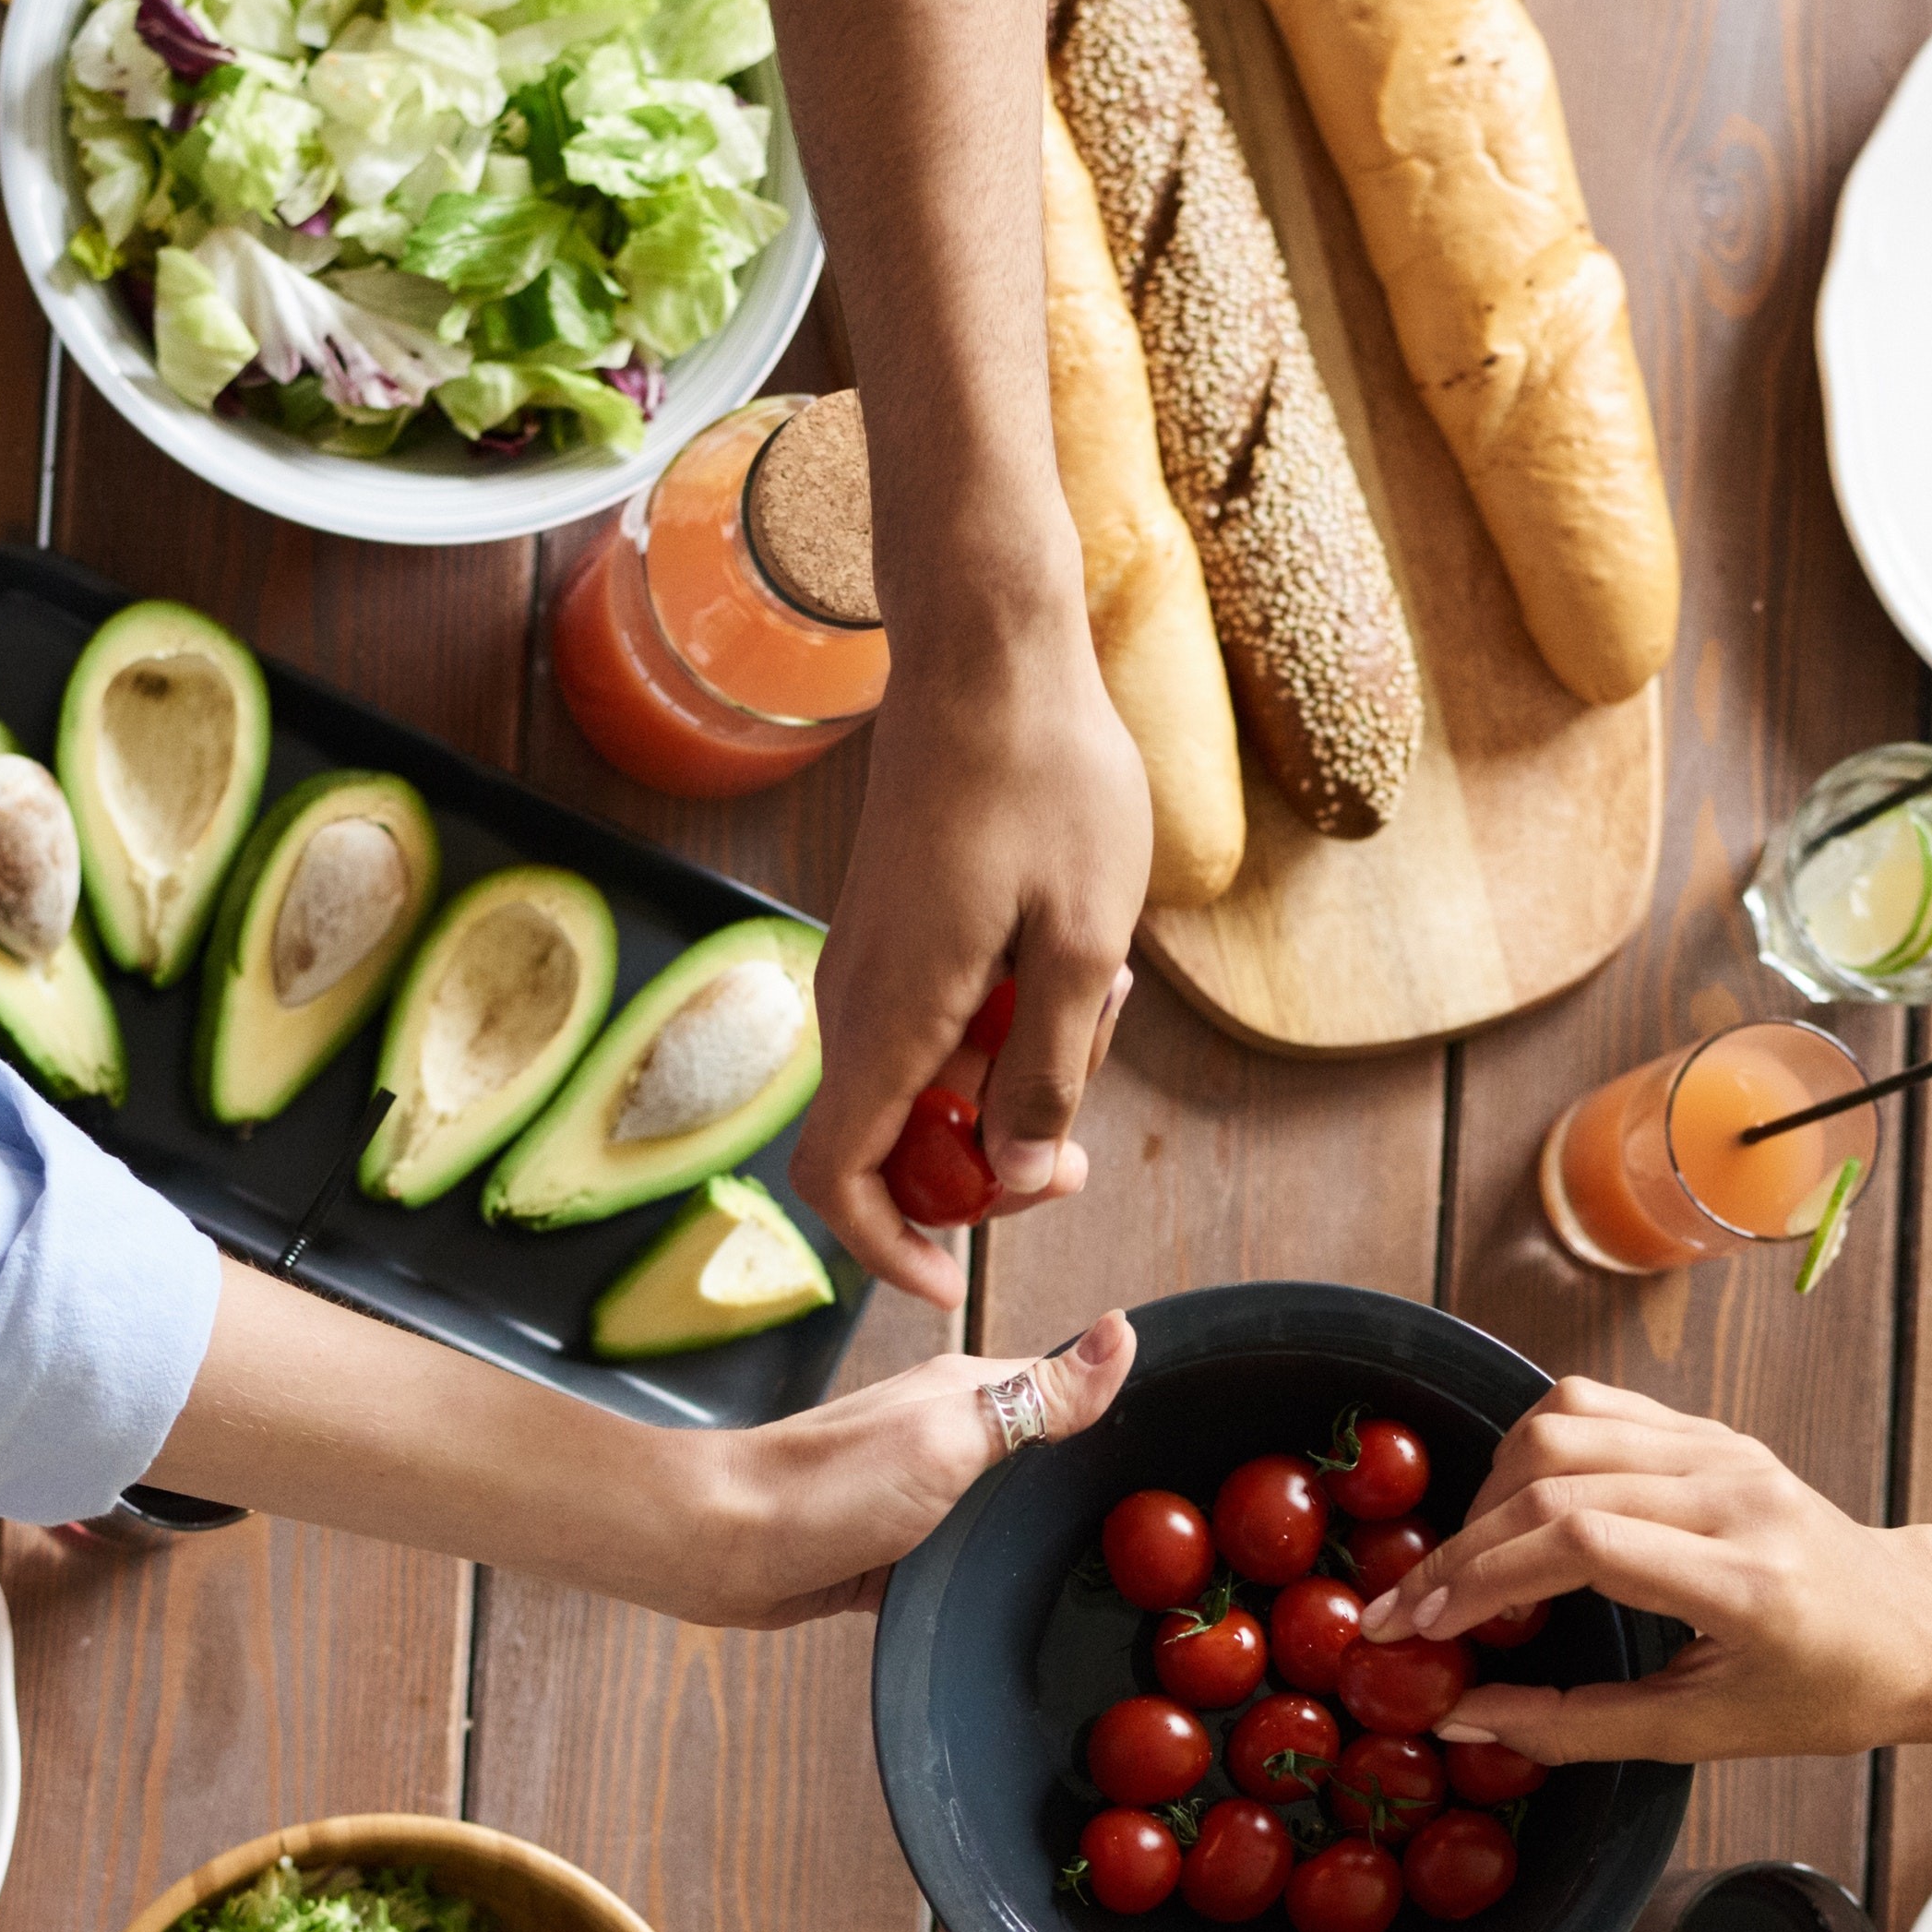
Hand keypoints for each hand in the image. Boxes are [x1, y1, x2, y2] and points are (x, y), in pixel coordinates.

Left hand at [694, 1316, 1138, 1625]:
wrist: (722, 1547)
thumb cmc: (830, 1486)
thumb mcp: (951, 1435)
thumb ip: (1037, 1396)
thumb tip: (1123, 1333)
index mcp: (967, 1391)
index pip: (1067, 1387)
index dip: (1121, 1413)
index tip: (1181, 1448)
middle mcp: (946, 1433)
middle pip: (1042, 1454)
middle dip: (1087, 1482)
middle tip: (1155, 1529)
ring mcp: (919, 1491)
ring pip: (1003, 1510)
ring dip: (1037, 1532)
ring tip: (1103, 1574)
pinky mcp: (894, 1547)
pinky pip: (962, 1557)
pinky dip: (988, 1572)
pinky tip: (1015, 1601)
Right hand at [787, 590, 1152, 1303]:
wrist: (991, 652)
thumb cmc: (1046, 781)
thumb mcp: (1085, 945)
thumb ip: (1046, 1072)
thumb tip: (1013, 1173)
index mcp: (892, 1014)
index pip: (838, 1179)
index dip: (887, 1248)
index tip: (953, 1279)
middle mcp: (856, 998)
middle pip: (892, 1145)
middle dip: (986, 1163)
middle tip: (1077, 1132)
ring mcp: (869, 963)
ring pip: (925, 1081)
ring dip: (1012, 1077)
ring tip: (1094, 992)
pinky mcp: (894, 932)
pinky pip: (934, 1022)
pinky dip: (1001, 1022)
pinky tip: (1069, 957)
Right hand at [1376, 1379, 1931, 1764]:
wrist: (1913, 1627)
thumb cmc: (1823, 1692)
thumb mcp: (1701, 1734)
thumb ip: (1574, 1727)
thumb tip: (1461, 1718)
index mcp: (1745, 1582)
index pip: (1583, 1545)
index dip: (1484, 1580)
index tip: (1422, 1627)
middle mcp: (1736, 1497)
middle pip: (1556, 1482)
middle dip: (1463, 1548)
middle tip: (1411, 1608)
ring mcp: (1726, 1451)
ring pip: (1564, 1428)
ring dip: (1488, 1493)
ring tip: (1465, 1563)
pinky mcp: (1714, 1431)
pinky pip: (1595, 1407)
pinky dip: (1531, 1449)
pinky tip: (1511, 1507)